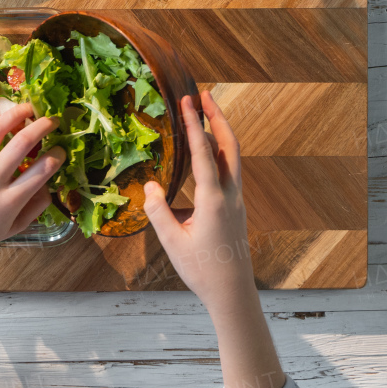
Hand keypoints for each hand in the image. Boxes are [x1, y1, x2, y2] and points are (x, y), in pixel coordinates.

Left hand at [0, 86, 62, 350]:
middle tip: (52, 121)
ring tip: (29, 107)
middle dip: (41, 127)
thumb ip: (36, 207)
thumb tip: (51, 185)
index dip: (56, 157)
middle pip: (21, 145)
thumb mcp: (14, 228)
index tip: (61, 150)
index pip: (41, 172)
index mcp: (8, 202)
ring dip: (16, 114)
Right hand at [144, 90, 253, 312]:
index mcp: (213, 200)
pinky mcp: (236, 207)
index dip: (194, 124)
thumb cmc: (202, 270)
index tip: (187, 101)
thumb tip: (150, 184)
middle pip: (229, 145)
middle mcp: (230, 194)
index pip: (203, 153)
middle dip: (217, 117)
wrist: (233, 292)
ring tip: (206, 114)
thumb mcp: (172, 242)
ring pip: (233, 156)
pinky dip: (220, 151)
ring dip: (221, 131)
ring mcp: (236, 200)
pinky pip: (230, 169)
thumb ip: (158, 211)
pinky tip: (208, 151)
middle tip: (204, 94)